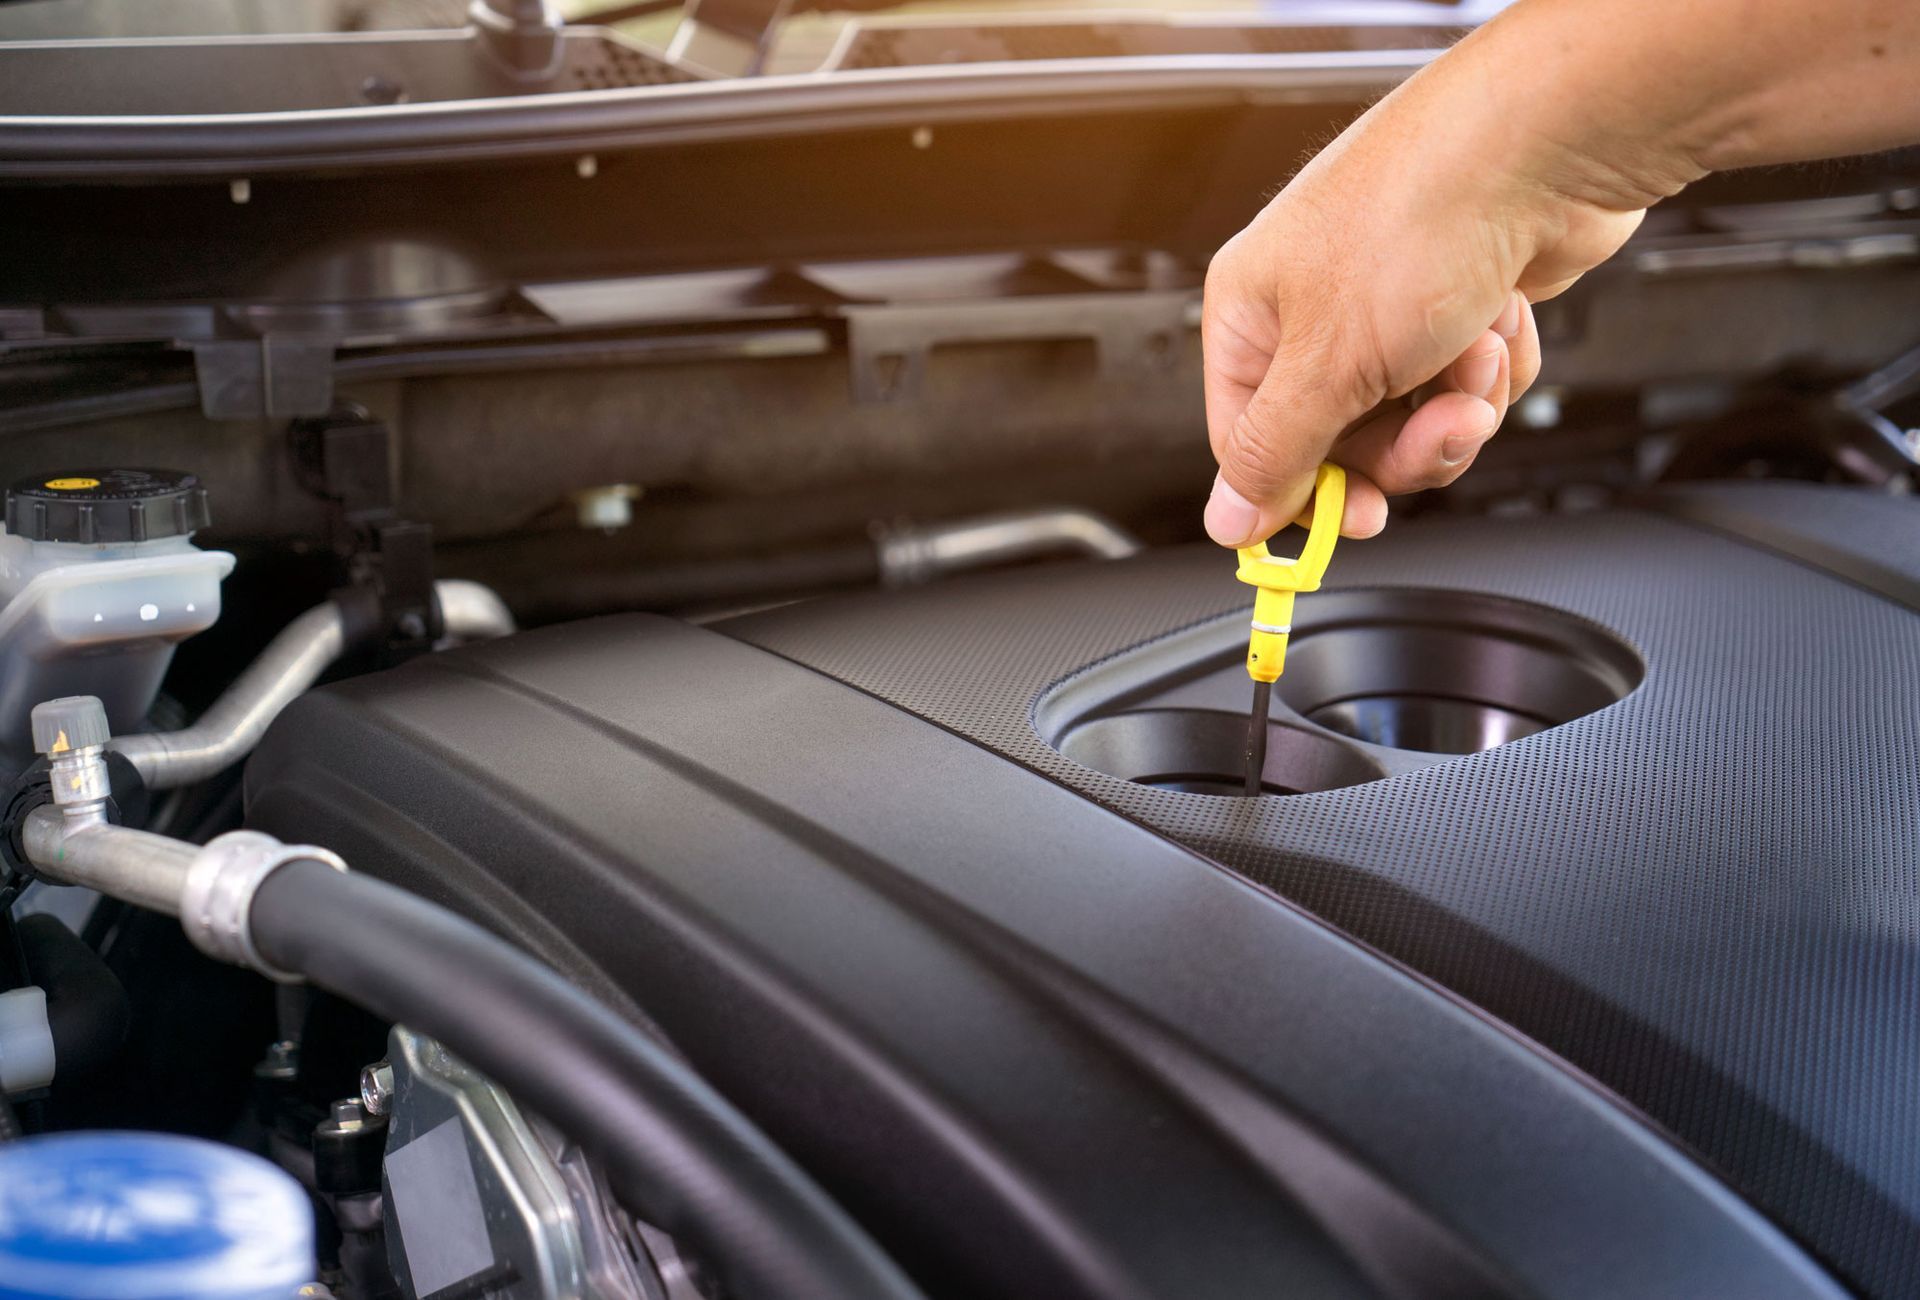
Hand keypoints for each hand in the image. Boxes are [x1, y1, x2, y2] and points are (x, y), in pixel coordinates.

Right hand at [1199, 12, 1680, 545]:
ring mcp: (1389, 304)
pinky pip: (1468, 384)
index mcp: (1254, 314)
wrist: (1546, 143)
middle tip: (1443, 425)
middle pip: (1344, 443)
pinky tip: (1502, 319)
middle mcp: (1314, 308)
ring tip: (1476, 348)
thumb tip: (1227, 520)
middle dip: (1408, 444)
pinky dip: (1495, 366)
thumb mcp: (1327, 364)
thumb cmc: (1422, 216)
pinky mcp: (1459, 301)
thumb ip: (1272, 453)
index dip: (1306, 492)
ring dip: (1459, 404)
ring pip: (1414, 420)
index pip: (1252, 443)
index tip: (1356, 519)